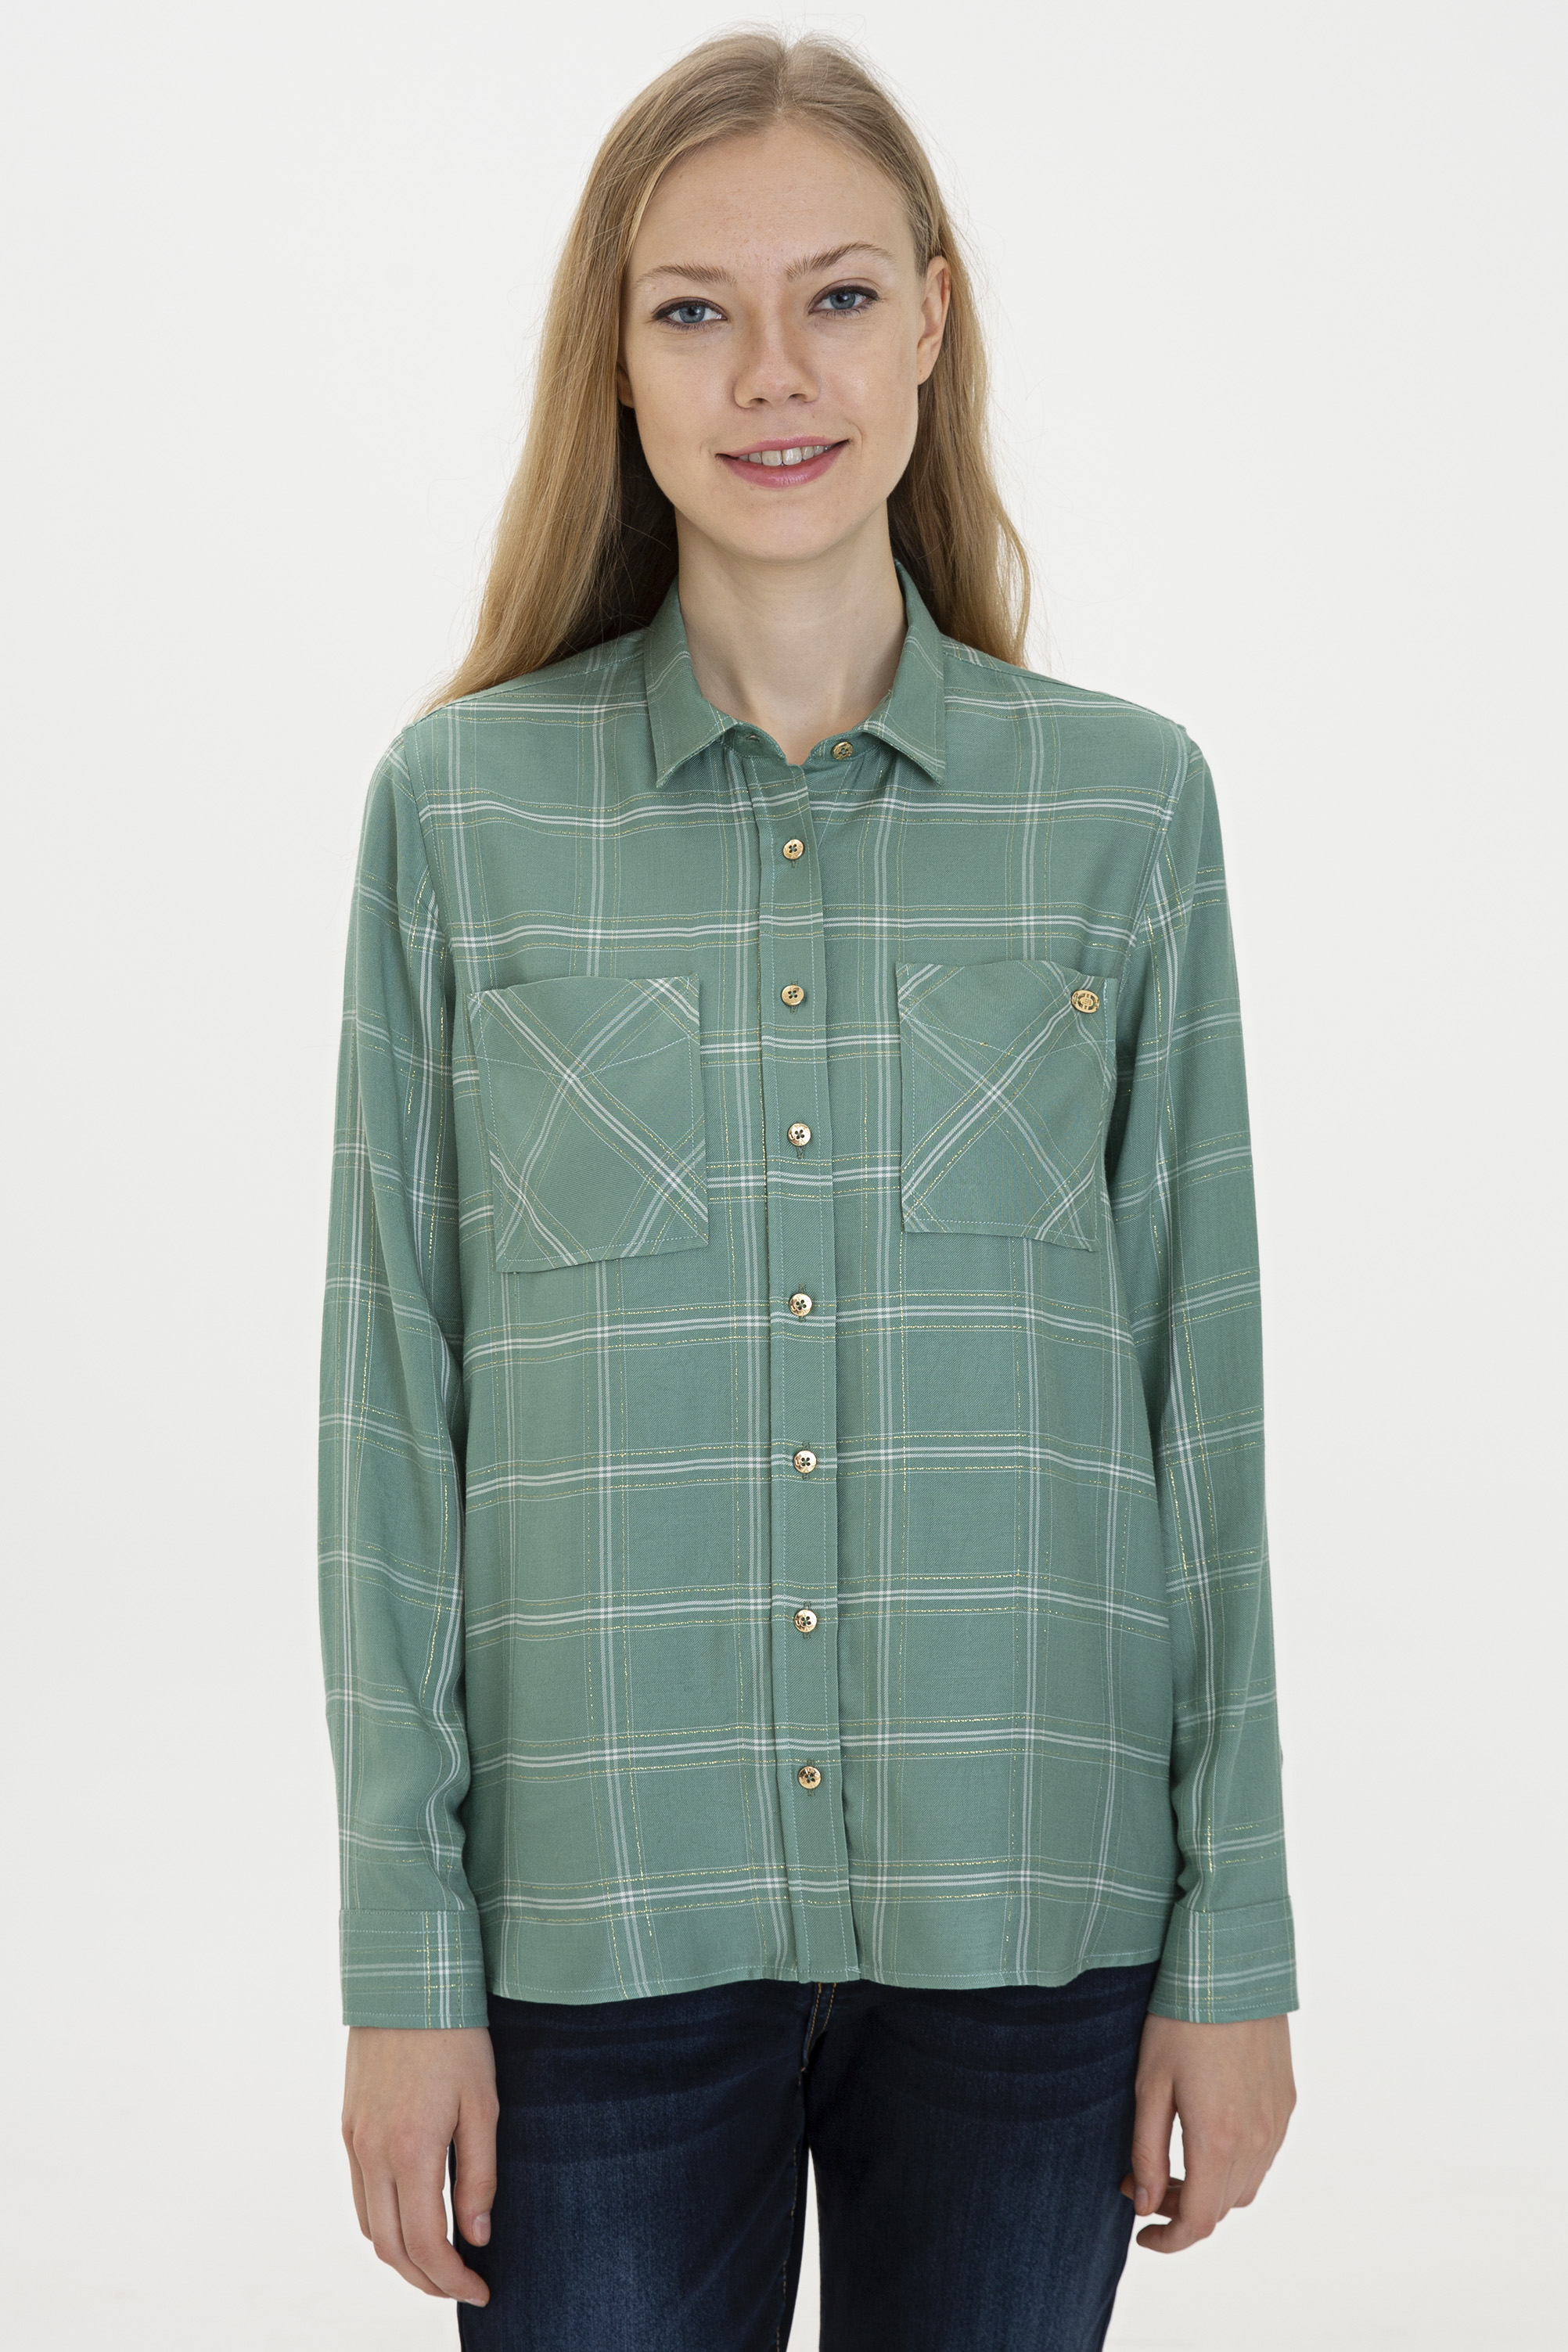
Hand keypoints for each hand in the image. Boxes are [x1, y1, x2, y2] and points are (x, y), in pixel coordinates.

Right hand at [342, 2024, 498, 2305]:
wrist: (406, 1979)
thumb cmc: (456, 2036)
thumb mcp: (483, 2104)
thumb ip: (479, 2175)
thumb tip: (478, 2236)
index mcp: (411, 2150)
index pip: (427, 2244)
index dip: (453, 2280)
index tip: (483, 2291)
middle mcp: (373, 2153)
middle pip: (391, 2249)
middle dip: (427, 2281)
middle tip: (463, 2287)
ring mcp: (354, 2140)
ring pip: (369, 2227)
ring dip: (401, 2257)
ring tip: (440, 2262)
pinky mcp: (348, 2126)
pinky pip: (359, 2195)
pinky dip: (382, 2223)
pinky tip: (410, 2218)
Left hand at [1119, 2012, 1294, 2252]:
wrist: (1231, 1968)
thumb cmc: (1180, 2021)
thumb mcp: (1149, 2085)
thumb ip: (1146, 2152)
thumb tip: (1143, 2204)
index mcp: (1217, 2141)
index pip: (1197, 2221)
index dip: (1168, 2240)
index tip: (1140, 2234)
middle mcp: (1256, 2141)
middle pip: (1220, 2209)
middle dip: (1179, 2209)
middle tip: (1141, 2184)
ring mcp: (1277, 2123)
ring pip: (1245, 2188)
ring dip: (1209, 2190)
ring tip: (1171, 2163)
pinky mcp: (1287, 2103)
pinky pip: (1263, 2157)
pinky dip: (1234, 2166)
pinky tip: (1206, 2137)